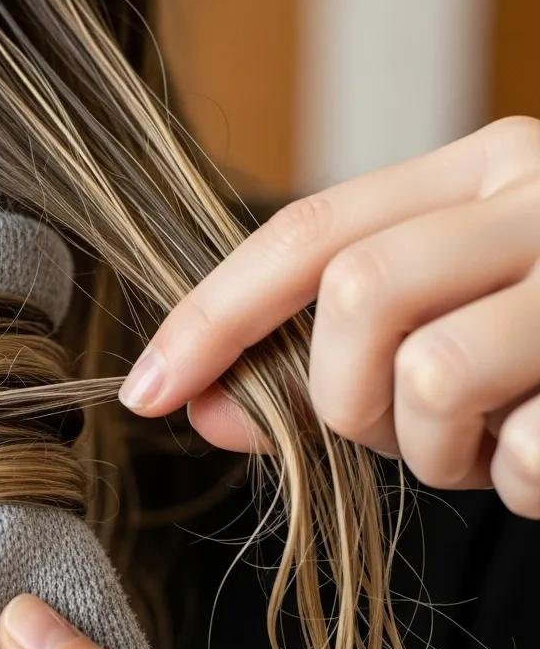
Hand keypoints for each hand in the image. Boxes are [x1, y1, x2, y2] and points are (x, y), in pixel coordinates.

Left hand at [118, 116, 539, 517]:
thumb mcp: (445, 314)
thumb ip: (324, 347)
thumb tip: (197, 403)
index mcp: (485, 167)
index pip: (308, 230)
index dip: (211, 315)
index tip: (146, 391)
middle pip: (358, 295)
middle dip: (337, 396)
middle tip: (384, 431)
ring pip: (432, 376)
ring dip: (430, 448)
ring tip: (480, 445)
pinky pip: (525, 451)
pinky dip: (515, 482)